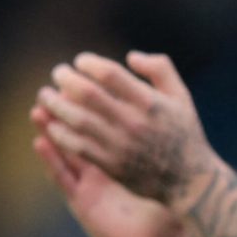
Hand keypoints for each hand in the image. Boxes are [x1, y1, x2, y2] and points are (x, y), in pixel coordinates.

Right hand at [31, 103, 180, 236]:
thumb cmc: (163, 206)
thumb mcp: (162, 171)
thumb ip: (161, 145)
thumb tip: (160, 106)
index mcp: (116, 159)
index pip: (101, 128)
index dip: (91, 108)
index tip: (83, 84)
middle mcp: (99, 171)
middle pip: (77, 137)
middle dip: (64, 113)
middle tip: (50, 89)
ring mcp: (88, 186)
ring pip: (64, 154)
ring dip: (49, 131)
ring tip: (37, 110)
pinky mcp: (81, 202)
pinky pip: (63, 177)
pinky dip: (51, 159)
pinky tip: (40, 142)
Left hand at [36, 51, 214, 207]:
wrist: (189, 179)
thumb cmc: (183, 132)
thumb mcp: (182, 96)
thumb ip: (161, 69)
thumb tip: (130, 56)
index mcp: (150, 102)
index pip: (109, 74)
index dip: (89, 63)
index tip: (81, 61)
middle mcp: (134, 122)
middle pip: (87, 93)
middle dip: (66, 79)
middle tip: (58, 73)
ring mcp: (121, 145)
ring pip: (77, 119)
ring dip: (55, 104)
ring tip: (46, 95)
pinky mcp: (111, 164)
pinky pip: (76, 145)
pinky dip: (60, 132)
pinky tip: (54, 124)